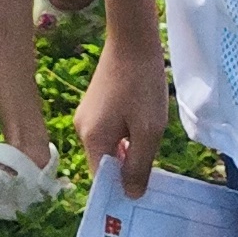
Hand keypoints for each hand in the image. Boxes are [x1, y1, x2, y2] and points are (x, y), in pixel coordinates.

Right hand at [74, 33, 170, 196]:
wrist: (133, 40)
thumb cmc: (142, 86)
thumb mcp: (148, 130)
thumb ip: (139, 165)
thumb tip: (131, 195)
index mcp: (92, 138)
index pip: (101, 179)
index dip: (120, 190)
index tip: (143, 196)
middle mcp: (82, 129)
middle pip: (104, 163)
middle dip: (126, 169)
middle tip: (154, 171)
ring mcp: (87, 115)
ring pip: (108, 147)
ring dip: (128, 151)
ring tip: (152, 143)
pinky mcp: (94, 104)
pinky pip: (108, 132)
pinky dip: (125, 136)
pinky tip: (143, 127)